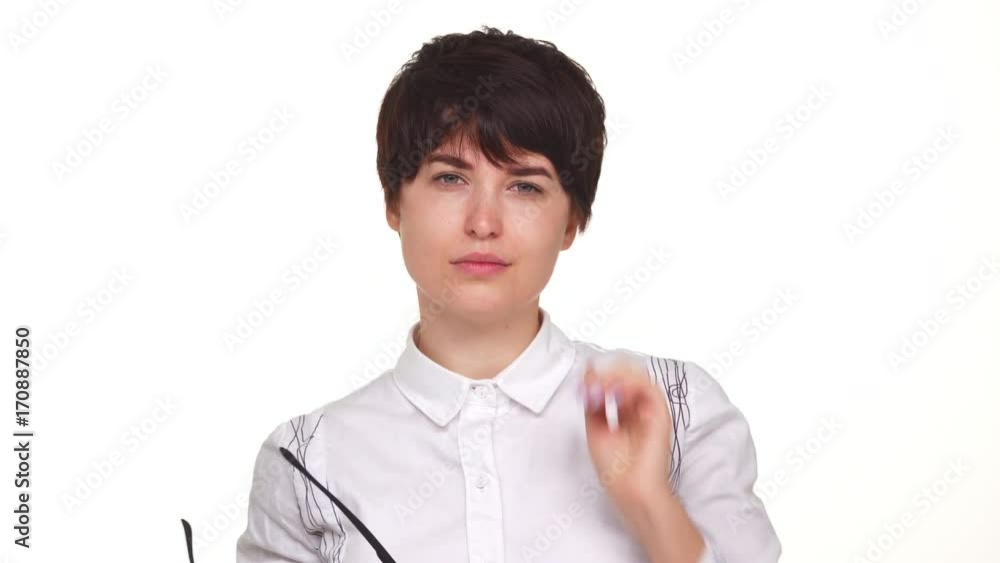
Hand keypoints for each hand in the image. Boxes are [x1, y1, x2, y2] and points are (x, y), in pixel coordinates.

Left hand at [581, 352, 673, 513]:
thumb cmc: (616, 469)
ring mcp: (650, 410)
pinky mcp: (660, 414)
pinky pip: (649, 388)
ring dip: (616, 375)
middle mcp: (638, 407)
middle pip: (625, 374)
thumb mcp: (595, 429)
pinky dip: (631, 383)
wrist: (632, 491)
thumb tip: (588, 377)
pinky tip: (615, 392)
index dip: (598, 374)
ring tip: (601, 386)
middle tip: (591, 379)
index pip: (614, 380)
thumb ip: (592, 404)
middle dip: (606, 372)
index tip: (584, 375)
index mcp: (624, 411)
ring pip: (637, 375)